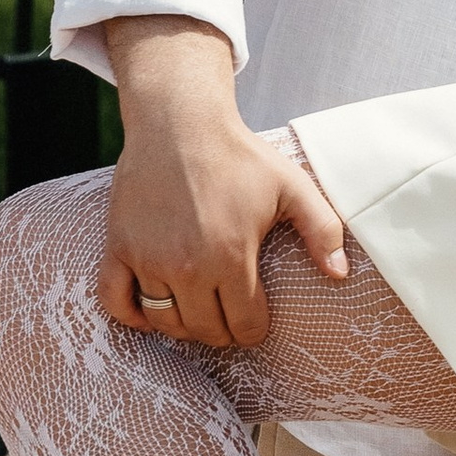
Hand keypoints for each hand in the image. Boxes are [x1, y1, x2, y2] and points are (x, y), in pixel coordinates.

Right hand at [99, 15, 347, 348]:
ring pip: (164, 322)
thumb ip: (323, 230)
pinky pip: (115, 301)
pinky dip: (132, 315)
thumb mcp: (292, 186)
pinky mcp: (119, 247)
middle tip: (229, 317)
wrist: (179, 124)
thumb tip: (341, 274)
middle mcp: (186, 266)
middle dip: (223, 332)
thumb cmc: (239, 155)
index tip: (255, 319)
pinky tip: (150, 310)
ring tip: (198, 312)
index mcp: (231, 256)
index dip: (255, 329)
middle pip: (205, 330)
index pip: (244, 325)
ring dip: (183, 326)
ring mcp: (148, 259)